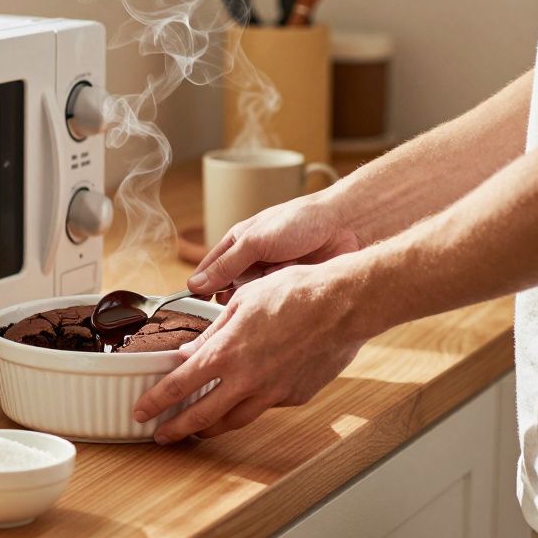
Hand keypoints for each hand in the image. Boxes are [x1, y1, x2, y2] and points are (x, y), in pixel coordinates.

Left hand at [134, 262, 368, 443]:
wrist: (343, 305)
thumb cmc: (295, 293)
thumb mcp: (242, 303)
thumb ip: (214, 333)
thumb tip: (189, 352)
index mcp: (226, 353)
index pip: (178, 386)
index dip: (155, 403)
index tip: (141, 412)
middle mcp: (246, 380)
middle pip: (201, 416)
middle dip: (176, 429)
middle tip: (161, 436)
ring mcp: (272, 393)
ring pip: (234, 421)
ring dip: (211, 427)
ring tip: (198, 429)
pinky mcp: (295, 397)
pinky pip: (265, 406)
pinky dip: (251, 404)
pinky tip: (248, 397)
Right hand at [189, 193, 361, 301]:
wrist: (346, 227)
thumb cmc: (301, 223)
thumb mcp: (256, 241)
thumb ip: (226, 264)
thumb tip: (195, 284)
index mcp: (238, 243)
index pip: (209, 271)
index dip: (199, 290)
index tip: (192, 310)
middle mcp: (252, 262)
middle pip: (229, 290)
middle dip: (230, 300)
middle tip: (227, 314)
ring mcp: (271, 278)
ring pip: (252, 300)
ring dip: (255, 300)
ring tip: (261, 298)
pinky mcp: (290, 291)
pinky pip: (274, 305)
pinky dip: (275, 304)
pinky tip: (280, 302)